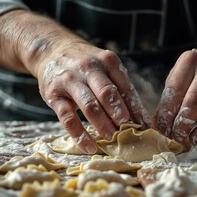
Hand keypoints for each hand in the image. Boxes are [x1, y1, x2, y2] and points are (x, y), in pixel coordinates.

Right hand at [0, 10, 150, 153]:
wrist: (51, 50)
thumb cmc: (85, 65)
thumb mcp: (104, 67)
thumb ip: (119, 87)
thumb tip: (139, 118)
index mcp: (107, 61)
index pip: (125, 88)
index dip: (136, 109)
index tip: (145, 127)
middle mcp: (88, 68)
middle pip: (107, 94)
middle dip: (121, 115)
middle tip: (130, 133)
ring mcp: (70, 80)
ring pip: (89, 106)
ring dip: (103, 125)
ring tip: (113, 139)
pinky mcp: (53, 94)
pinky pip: (68, 118)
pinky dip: (79, 135)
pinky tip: (90, 147)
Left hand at [152, 50, 196, 146]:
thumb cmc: (194, 73)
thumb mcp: (178, 77)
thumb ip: (168, 99)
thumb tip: (157, 125)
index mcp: (189, 62)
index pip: (174, 91)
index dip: (166, 114)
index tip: (161, 129)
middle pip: (194, 101)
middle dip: (182, 124)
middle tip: (175, 137)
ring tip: (193, 141)